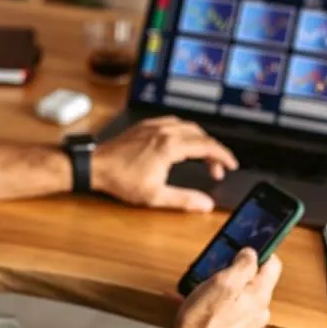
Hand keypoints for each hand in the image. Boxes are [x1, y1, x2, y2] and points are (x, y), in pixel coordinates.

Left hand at [93, 117, 237, 211]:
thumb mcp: (155, 196)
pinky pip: (173, 123)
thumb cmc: (121, 179)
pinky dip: (185, 132)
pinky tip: (181, 142)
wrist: (95, 165)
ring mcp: (154, 126)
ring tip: (203, 156)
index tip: (231, 165)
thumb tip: (205, 204)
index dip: (223, 156)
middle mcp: (165, 131)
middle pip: (201, 135)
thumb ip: (184, 200)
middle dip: (213, 151)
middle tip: (216, 169)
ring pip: (188, 126)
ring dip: (200, 140)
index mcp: (171, 146)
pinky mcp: (145, 126)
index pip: (207, 146)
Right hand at [167, 247, 282, 327]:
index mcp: (260, 295)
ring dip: (225, 284)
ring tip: (204, 285)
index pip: (273, 263)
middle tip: (217, 266)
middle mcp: (259, 309)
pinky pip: (231, 307)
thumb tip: (252, 253)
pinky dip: (219, 299)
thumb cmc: (203, 322)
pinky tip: (201, 301)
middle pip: (255, 277)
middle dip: (237, 268)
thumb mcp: (222, 283)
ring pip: (241, 292)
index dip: (261, 250)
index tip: (247, 243)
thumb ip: (243, 265)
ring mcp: (248, 322)